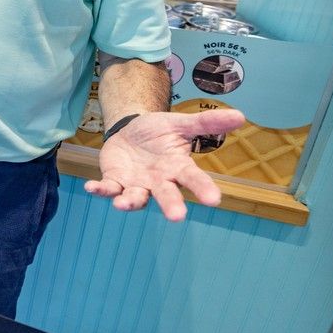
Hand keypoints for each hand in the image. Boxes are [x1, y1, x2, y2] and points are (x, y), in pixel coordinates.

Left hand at [85, 109, 245, 221]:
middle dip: (170, 205)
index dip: (203, 189)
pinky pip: (108, 188)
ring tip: (124, 205)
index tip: (214, 200)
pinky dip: (100, 190)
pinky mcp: (115, 180)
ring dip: (129, 202)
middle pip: (166, 195)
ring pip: (135, 198)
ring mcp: (136, 184)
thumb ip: (207, 122)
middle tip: (177, 217)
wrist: (131, 130)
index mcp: (177, 167)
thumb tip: (242, 115)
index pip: (194, 179)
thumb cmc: (159, 132)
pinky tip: (91, 188)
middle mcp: (158, 181)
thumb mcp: (180, 123)